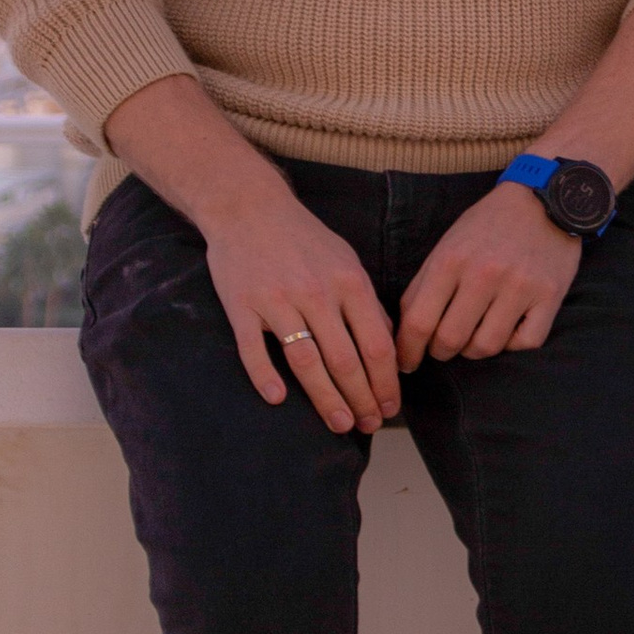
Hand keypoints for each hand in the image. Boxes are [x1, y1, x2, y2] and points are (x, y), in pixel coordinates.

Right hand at [200, 178, 402, 432]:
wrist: (248, 207)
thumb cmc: (303, 238)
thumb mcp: (346, 260)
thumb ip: (365, 302)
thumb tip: (387, 345)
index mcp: (349, 282)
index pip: (376, 344)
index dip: (387, 382)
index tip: (391, 407)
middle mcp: (316, 293)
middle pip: (346, 359)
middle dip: (363, 399)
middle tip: (369, 425)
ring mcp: (277, 300)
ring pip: (306, 361)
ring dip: (326, 398)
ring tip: (341, 424)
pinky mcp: (242, 305)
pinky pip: (254, 348)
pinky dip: (265, 375)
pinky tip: (278, 399)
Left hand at [396, 183, 583, 367]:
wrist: (543, 198)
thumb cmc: (488, 225)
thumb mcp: (447, 244)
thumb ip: (423, 286)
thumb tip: (404, 333)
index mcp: (451, 259)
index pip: (418, 321)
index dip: (407, 351)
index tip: (407, 363)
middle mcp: (484, 273)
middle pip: (450, 340)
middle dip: (441, 352)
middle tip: (444, 347)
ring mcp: (519, 286)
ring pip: (487, 347)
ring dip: (475, 350)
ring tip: (476, 335)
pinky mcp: (550, 295)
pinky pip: (525, 343)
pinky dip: (513, 344)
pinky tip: (508, 329)